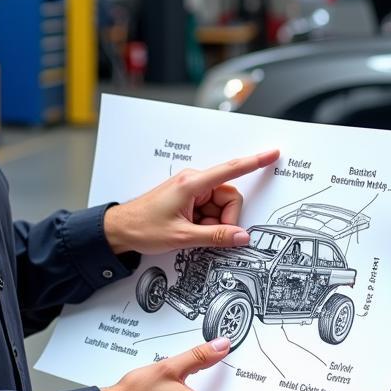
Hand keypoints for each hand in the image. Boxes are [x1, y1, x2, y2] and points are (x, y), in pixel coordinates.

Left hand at [103, 149, 279, 254]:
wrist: (118, 230)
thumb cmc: (142, 227)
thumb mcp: (181, 237)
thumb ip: (215, 236)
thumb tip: (241, 236)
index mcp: (192, 184)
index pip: (230, 169)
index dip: (254, 162)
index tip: (271, 154)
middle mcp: (193, 182)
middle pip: (229, 197)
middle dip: (225, 219)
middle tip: (208, 234)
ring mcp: (191, 190)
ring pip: (220, 206)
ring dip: (214, 223)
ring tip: (192, 234)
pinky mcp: (188, 199)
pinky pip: (210, 210)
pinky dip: (206, 223)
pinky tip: (191, 231)